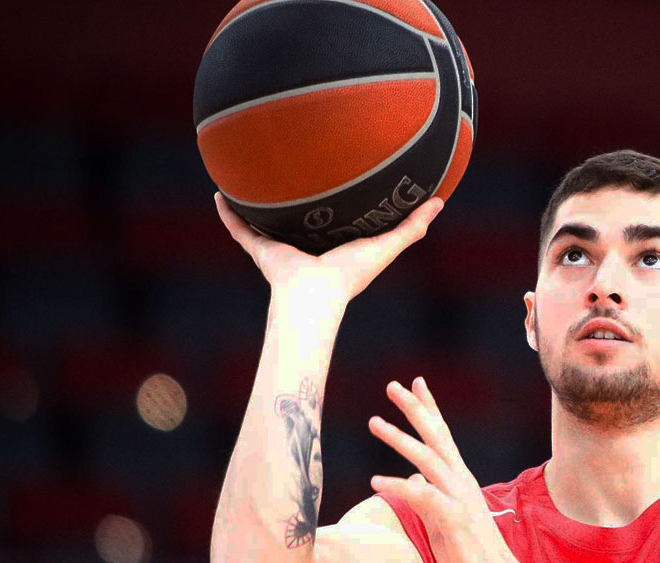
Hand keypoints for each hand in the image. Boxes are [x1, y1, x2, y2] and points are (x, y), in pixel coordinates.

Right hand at [215, 192, 443, 303]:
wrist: (314, 294)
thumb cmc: (351, 275)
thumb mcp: (387, 245)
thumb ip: (413, 226)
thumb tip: (440, 202)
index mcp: (333, 246)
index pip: (336, 222)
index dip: (338, 206)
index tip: (339, 181)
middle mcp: (305, 247)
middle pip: (298, 221)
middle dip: (295, 203)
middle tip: (291, 172)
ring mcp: (280, 249)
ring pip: (265, 224)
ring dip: (256, 206)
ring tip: (248, 180)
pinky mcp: (260, 250)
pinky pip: (240, 229)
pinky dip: (228, 214)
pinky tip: (219, 194)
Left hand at [368, 377, 523, 562]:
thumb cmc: (470, 550)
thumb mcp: (443, 517)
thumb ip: (427, 494)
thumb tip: (412, 477)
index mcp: (458, 477)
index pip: (441, 434)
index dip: (428, 408)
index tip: (415, 382)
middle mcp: (459, 480)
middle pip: (436, 435)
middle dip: (415, 409)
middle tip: (392, 385)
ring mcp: (458, 497)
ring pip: (428, 459)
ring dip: (400, 439)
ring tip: (374, 422)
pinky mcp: (453, 519)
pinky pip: (423, 496)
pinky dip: (399, 485)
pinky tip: (375, 481)